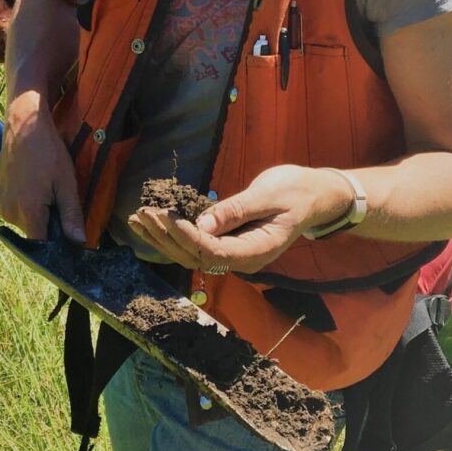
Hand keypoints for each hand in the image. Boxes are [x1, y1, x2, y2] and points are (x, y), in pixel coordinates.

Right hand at [0, 89, 85, 241]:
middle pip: (32, 233)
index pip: (40, 246)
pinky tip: (31, 186)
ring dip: (35, 214)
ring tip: (44, 189)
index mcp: (28, 210)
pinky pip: (13, 211)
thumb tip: (79, 242)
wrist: (23, 125)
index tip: (66, 234)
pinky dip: (23, 205)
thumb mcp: (66, 182)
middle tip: (57, 200)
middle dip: (47, 224)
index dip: (55, 244)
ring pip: (23, 222)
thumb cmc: (48, 151)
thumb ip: (71, 215)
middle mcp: (9, 211)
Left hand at [127, 165, 354, 273]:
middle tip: (141, 214)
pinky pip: (196, 244)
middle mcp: (242, 260)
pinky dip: (172, 234)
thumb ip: (236, 211)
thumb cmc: (295, 191)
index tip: (163, 216)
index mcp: (257, 251)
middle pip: (195, 256)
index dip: (185, 236)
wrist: (314, 195)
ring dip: (163, 238)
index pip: (212, 250)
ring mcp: (234, 254)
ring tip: (137, 219)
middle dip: (166, 237)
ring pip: (191, 254)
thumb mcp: (267, 195)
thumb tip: (203, 223)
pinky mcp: (228, 243)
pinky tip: (152, 223)